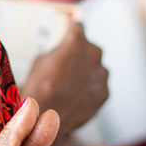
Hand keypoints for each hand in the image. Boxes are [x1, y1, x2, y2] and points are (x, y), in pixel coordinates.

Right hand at [20, 18, 109, 134]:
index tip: (70, 39)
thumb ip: (57, 51)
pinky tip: (76, 97)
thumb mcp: (40, 60)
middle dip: (81, 57)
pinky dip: (90, 90)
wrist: (45, 118)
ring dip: (87, 75)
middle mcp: (94, 53)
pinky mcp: (105, 92)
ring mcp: (102, 74)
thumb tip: (62, 53)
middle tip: (67, 70)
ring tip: (71, 87)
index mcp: (77, 40)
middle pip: (90, 50)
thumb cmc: (40, 89)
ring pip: (96, 69)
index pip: (78, 28)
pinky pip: (98, 87)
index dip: (71, 35)